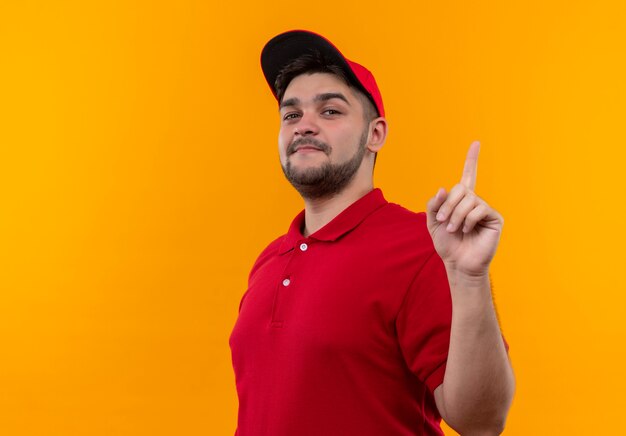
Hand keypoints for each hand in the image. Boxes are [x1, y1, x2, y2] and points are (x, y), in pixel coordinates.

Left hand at [426, 141, 502, 276]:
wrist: (458, 263)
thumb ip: (434, 204)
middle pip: (460, 188)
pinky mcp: (495, 218)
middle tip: (443, 222)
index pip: (468, 175)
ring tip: (454, 229)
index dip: (472, 160)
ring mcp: (485, 209)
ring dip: (455, 216)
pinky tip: (467, 230)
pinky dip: (468, 219)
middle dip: (447, 205)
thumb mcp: (433, 222)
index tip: (476, 143)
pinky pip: (479, 208)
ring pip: (468, 199)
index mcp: (461, 200)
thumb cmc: (447, 244)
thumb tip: (444, 188)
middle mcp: (475, 201)